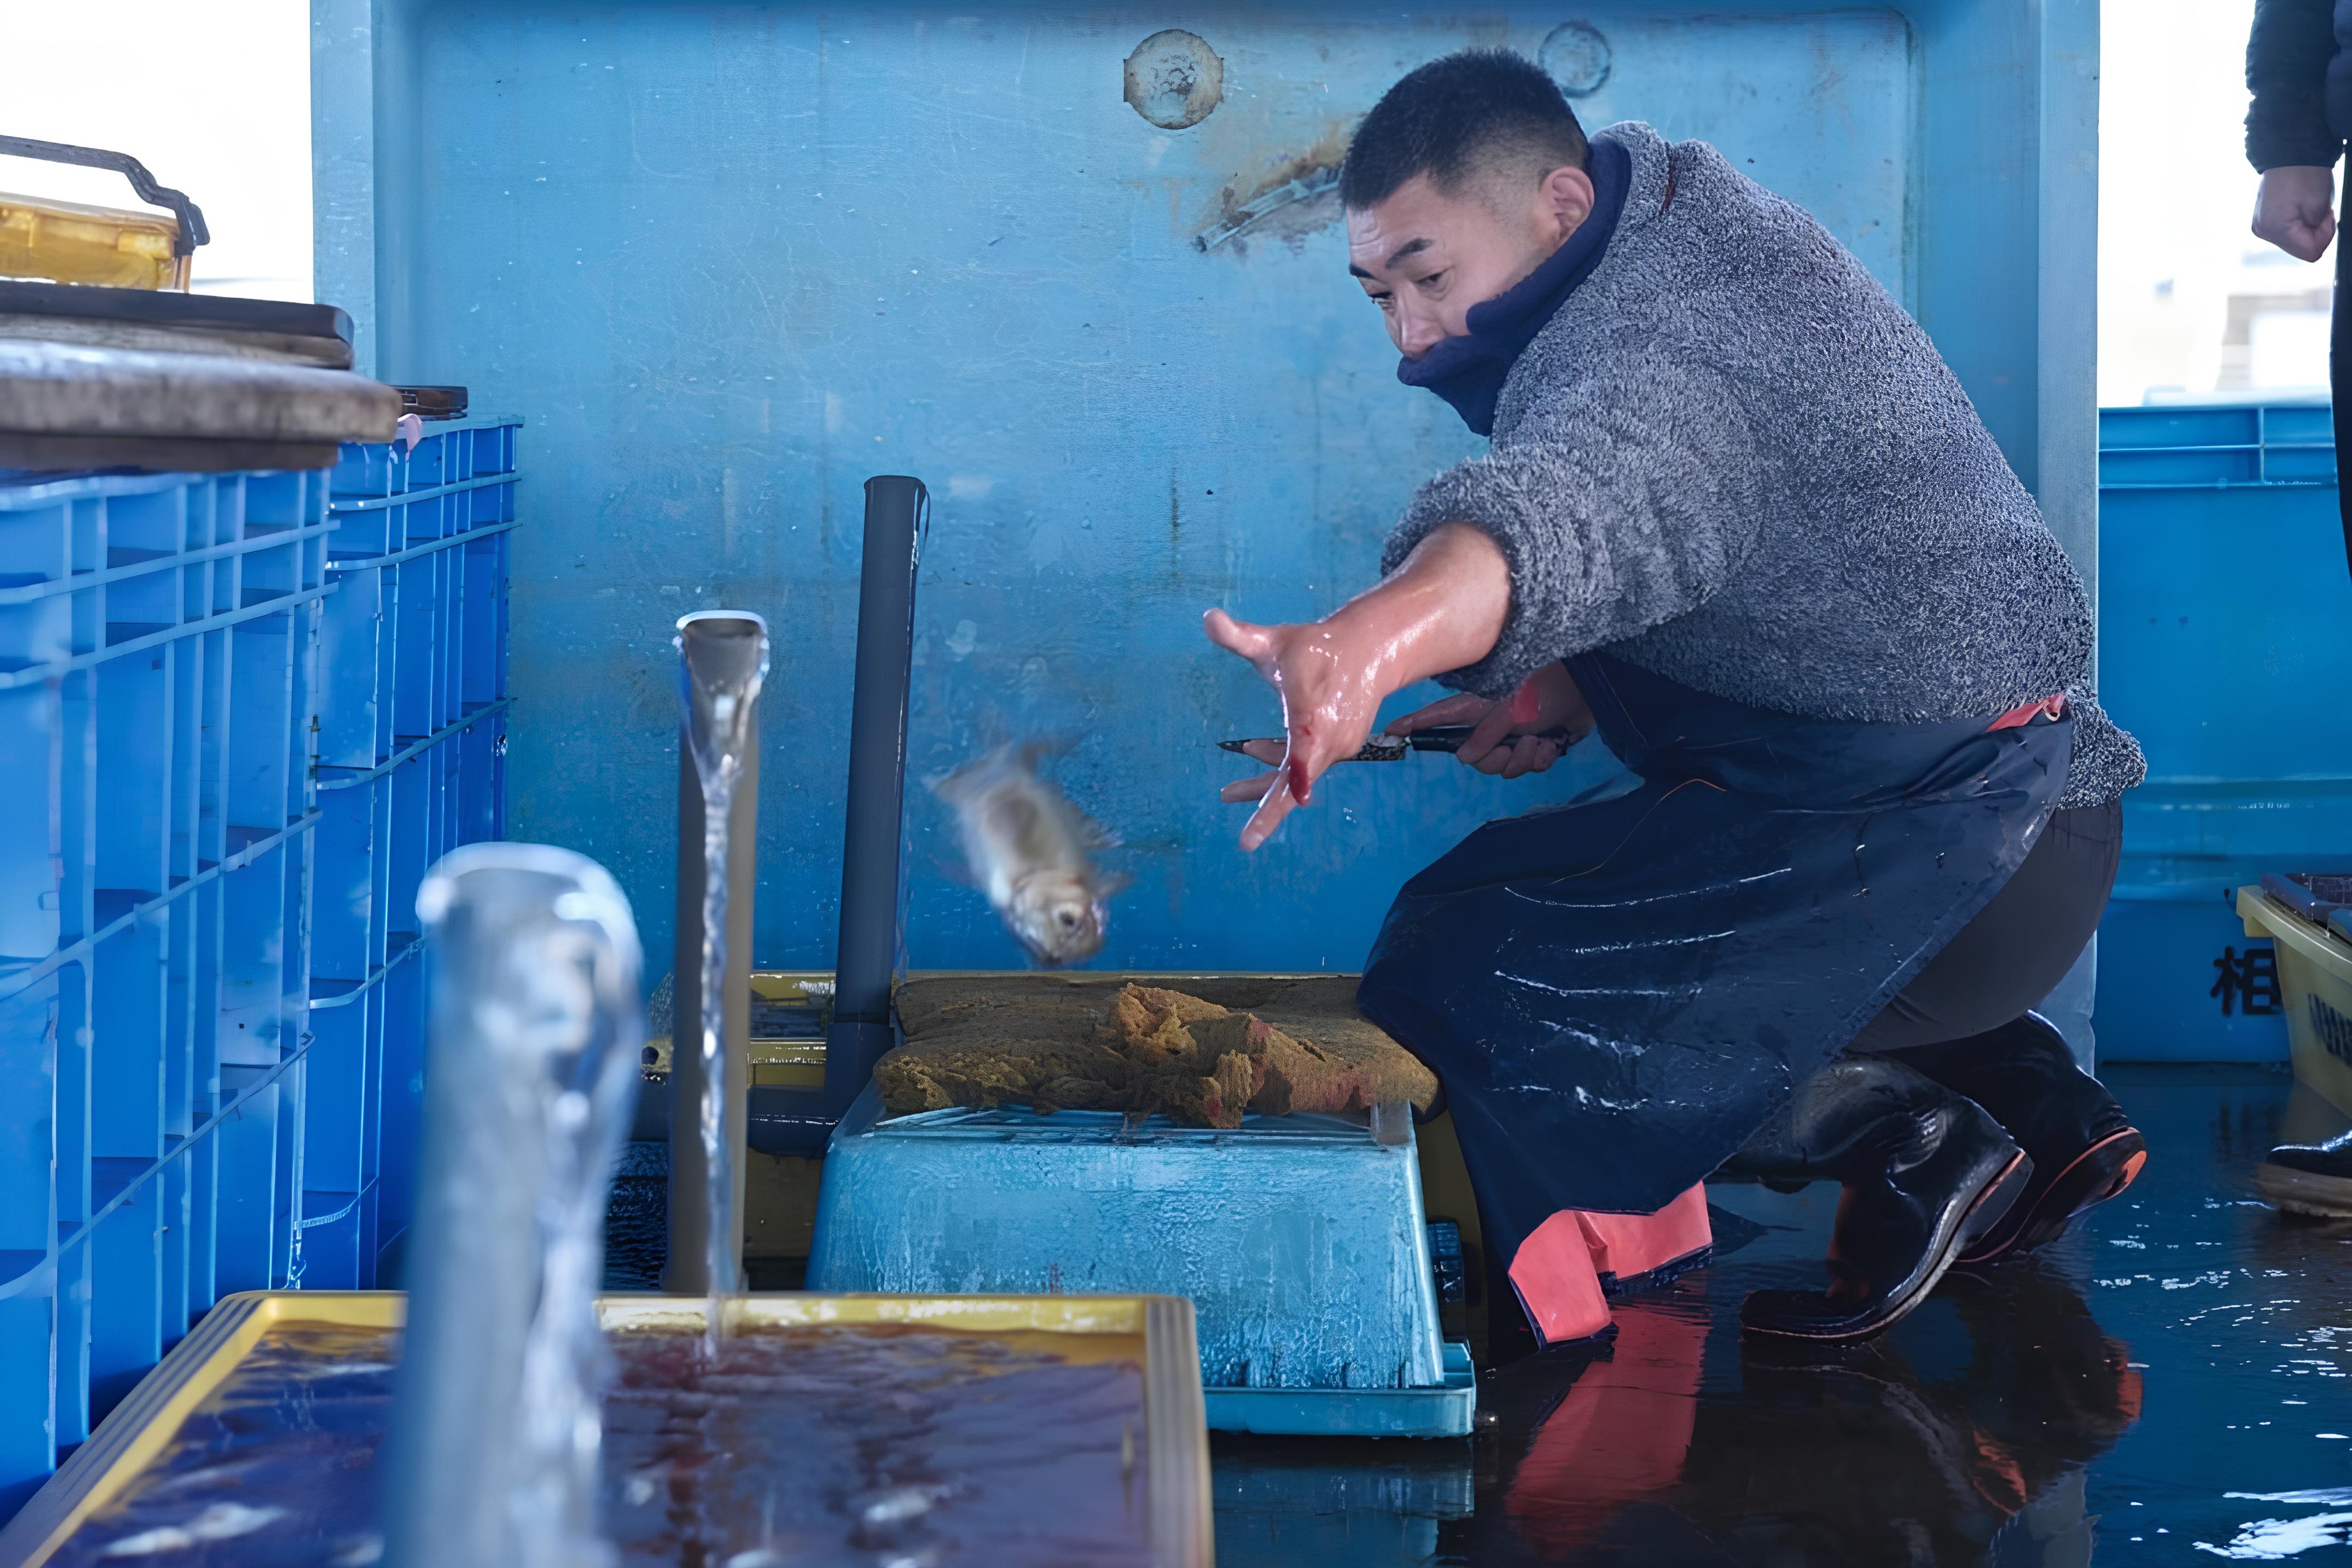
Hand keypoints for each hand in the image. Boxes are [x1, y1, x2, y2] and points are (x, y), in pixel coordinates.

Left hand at [1205, 523, 1513, 849]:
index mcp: (1311, 721)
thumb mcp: (1273, 640)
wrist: (1370, 648)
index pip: (1295, 764)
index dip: (1281, 794)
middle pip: (1292, 783)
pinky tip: (1253, 749)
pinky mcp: (1342, 747)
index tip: (1269, 824)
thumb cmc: (1316, 646)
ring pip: (1298, 775)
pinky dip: (1282, 762)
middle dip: (1264, 805)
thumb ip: (1239, 636)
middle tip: (1246, 841)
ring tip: (1227, 792)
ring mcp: (1339, 747)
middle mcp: (1330, 742)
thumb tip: (1207, 618)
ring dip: (1266, 778)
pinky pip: (1307, 764)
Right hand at [1385, 662, 1593, 777]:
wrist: (1589, 690)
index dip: (1413, 726)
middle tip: (1515, 746)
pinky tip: (1552, 744)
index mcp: (1477, 708)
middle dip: (1496, 759)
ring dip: (1524, 759)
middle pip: (1473, 758)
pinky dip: (1541, 759)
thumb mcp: (1513, 708)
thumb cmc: (1549, 687)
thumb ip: (1488, 732)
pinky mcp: (1533, 746)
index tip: (1389, 732)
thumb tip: (1464, 757)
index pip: (1436, 718)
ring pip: (1501, 768)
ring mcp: (1510, 736)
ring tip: (1539, 741)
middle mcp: (1489, 724)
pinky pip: (1527, 769)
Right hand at [2253, 166, 2336, 261]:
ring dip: (2306, 227)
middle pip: (2300, 249)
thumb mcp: (2320, 206)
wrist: (2288, 152)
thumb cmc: (2304, 172)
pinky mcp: (2262, 220)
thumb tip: (2311, 240)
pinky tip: (2297, 207)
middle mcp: (2263, 231)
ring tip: (2306, 206)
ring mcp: (2260, 225)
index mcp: (2275, 229)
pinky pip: (2285, 232)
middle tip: (2319, 209)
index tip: (2327, 216)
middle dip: (2315, 232)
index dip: (2326, 236)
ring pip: (2293, 242)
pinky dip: (2296, 223)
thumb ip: (2317, 232)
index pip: (2311, 252)